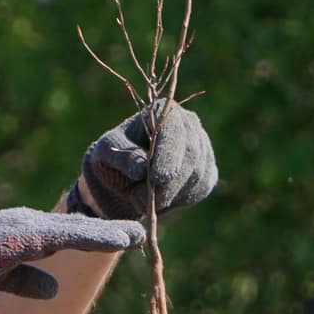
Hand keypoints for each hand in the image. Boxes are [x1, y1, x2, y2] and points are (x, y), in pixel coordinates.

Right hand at [0, 209, 144, 303]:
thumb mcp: (1, 278)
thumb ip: (28, 281)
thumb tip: (56, 290)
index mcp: (22, 232)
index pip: (64, 233)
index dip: (92, 235)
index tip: (119, 239)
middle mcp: (28, 223)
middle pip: (77, 228)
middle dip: (108, 230)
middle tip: (138, 232)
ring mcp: (29, 226)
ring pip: (80, 230)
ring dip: (110, 233)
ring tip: (138, 235)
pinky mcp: (29, 235)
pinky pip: (74, 235)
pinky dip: (101, 237)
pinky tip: (123, 240)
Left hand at [68, 101, 216, 220]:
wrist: (124, 176)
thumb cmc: (114, 156)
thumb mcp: (106, 152)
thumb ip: (122, 157)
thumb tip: (141, 169)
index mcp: (164, 111)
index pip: (174, 131)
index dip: (168, 156)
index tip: (157, 179)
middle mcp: (189, 125)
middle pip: (191, 155)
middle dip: (169, 183)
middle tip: (142, 201)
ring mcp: (202, 147)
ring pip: (198, 175)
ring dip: (170, 195)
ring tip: (141, 202)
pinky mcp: (207, 171)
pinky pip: (201, 188)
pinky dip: (179, 201)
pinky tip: (158, 201)